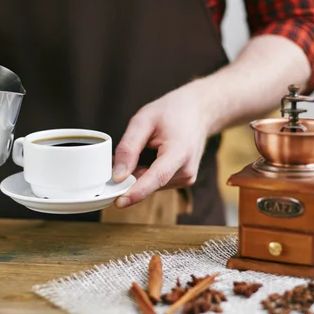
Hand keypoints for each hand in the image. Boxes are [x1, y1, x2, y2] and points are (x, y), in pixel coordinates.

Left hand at [112, 80, 216, 207]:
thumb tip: (117, 176)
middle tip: (115, 161)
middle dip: (129, 178)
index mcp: (180, 151)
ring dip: (138, 174)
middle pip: (150, 184)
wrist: (199, 111)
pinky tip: (150, 157)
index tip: (119, 201)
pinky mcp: (184, 181)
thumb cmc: (172, 112)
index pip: (157, 177)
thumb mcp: (144, 120)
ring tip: (142, 150)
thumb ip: (129, 148)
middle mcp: (187, 170)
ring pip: (152, 185)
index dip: (137, 191)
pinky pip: (157, 183)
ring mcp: (187, 178)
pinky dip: (147, 174)